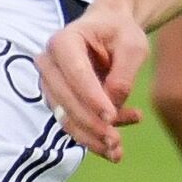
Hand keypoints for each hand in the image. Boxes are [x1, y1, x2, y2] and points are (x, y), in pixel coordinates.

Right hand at [39, 2, 149, 161]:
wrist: (110, 31)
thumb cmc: (121, 33)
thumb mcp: (133, 47)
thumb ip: (123, 76)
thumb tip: (111, 109)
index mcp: (64, 40)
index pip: (75, 73)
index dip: (92, 97)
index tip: (112, 117)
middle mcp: (49, 62)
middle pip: (66, 99)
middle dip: (91, 124)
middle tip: (116, 141)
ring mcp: (49, 84)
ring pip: (65, 118)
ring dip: (91, 138)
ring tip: (117, 150)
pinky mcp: (58, 101)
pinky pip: (72, 125)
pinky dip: (92, 139)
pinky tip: (115, 149)